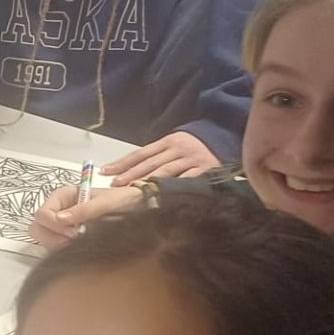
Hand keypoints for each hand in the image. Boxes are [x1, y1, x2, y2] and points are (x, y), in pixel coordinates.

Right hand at [30, 181, 147, 248]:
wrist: (139, 209)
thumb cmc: (124, 200)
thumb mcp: (107, 202)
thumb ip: (84, 210)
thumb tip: (61, 220)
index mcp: (64, 195)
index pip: (43, 213)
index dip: (53, 225)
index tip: (73, 231)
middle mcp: (59, 209)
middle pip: (37, 226)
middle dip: (52, 237)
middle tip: (73, 240)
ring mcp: (61, 225)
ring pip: (42, 238)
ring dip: (56, 244)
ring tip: (77, 244)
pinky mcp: (66, 237)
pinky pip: (53, 246)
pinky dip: (61, 250)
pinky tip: (78, 247)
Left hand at [101, 131, 220, 182]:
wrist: (227, 138)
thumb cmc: (195, 147)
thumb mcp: (175, 146)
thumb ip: (157, 157)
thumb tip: (130, 171)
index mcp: (168, 142)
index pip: (141, 153)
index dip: (123, 163)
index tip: (106, 172)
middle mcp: (178, 148)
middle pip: (150, 163)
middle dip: (131, 174)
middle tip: (115, 185)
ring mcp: (192, 159)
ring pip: (165, 172)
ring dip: (147, 182)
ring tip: (132, 192)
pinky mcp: (206, 169)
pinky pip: (187, 180)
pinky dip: (174, 188)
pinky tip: (162, 196)